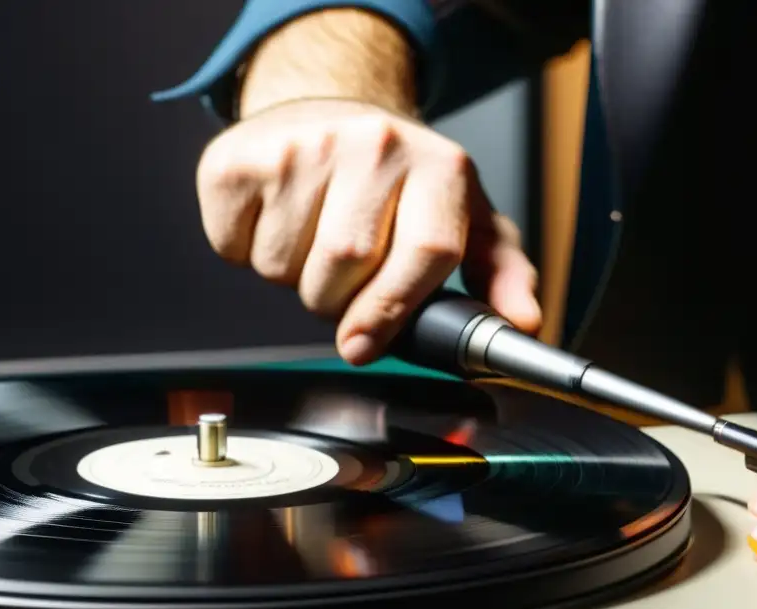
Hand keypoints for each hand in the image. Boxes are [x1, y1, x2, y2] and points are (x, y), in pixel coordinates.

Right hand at [195, 98, 541, 364]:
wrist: (328, 116)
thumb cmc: (400, 184)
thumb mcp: (465, 221)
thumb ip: (501, 274)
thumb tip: (523, 322)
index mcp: (440, 165)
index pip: (426, 252)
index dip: (393, 311)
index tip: (365, 344)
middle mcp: (375, 144)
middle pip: (347, 266)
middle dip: (339, 300)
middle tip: (344, 280)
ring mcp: (303, 144)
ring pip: (283, 266)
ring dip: (293, 279)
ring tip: (312, 244)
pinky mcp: (238, 158)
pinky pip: (234, 248)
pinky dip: (247, 255)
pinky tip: (276, 222)